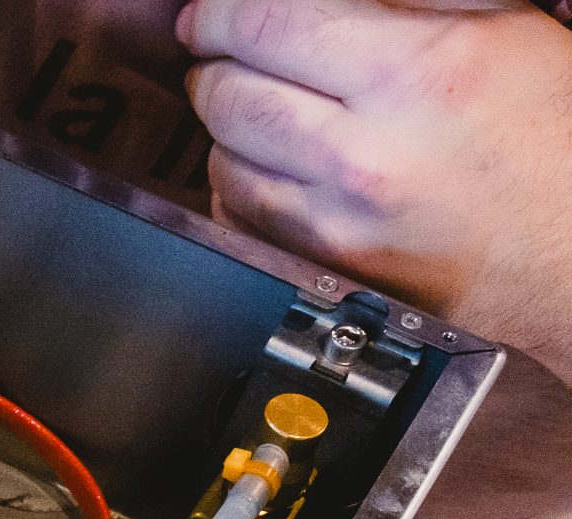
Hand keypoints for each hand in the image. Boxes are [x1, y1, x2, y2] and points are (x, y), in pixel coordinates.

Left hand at [177, 0, 571, 376]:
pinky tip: (268, 163)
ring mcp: (338, 218)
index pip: (268, 22)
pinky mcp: (323, 265)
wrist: (571, 251)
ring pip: (222, 155)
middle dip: (214, 63)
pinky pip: (237, 214)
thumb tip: (315, 0)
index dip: (221, 12)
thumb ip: (405, 1)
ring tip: (259, 105)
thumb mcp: (499, 30)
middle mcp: (367, 151)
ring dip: (227, 125)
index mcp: (417, 72)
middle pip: (229, 91)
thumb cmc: (551, 140)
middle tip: (222, 53)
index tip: (210, 13)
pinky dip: (237, 182)